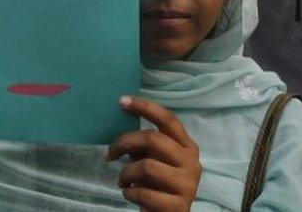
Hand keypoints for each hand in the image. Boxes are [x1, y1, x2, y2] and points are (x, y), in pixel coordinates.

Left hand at [108, 96, 200, 210]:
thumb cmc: (159, 186)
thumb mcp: (154, 161)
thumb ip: (145, 147)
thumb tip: (123, 136)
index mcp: (187, 147)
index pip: (168, 120)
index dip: (145, 107)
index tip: (122, 101)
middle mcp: (191, 162)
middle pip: (154, 139)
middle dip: (125, 142)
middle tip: (109, 153)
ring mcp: (187, 184)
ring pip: (146, 166)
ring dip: (126, 173)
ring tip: (122, 181)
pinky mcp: (178, 205)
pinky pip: (143, 192)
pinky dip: (129, 192)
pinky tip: (129, 194)